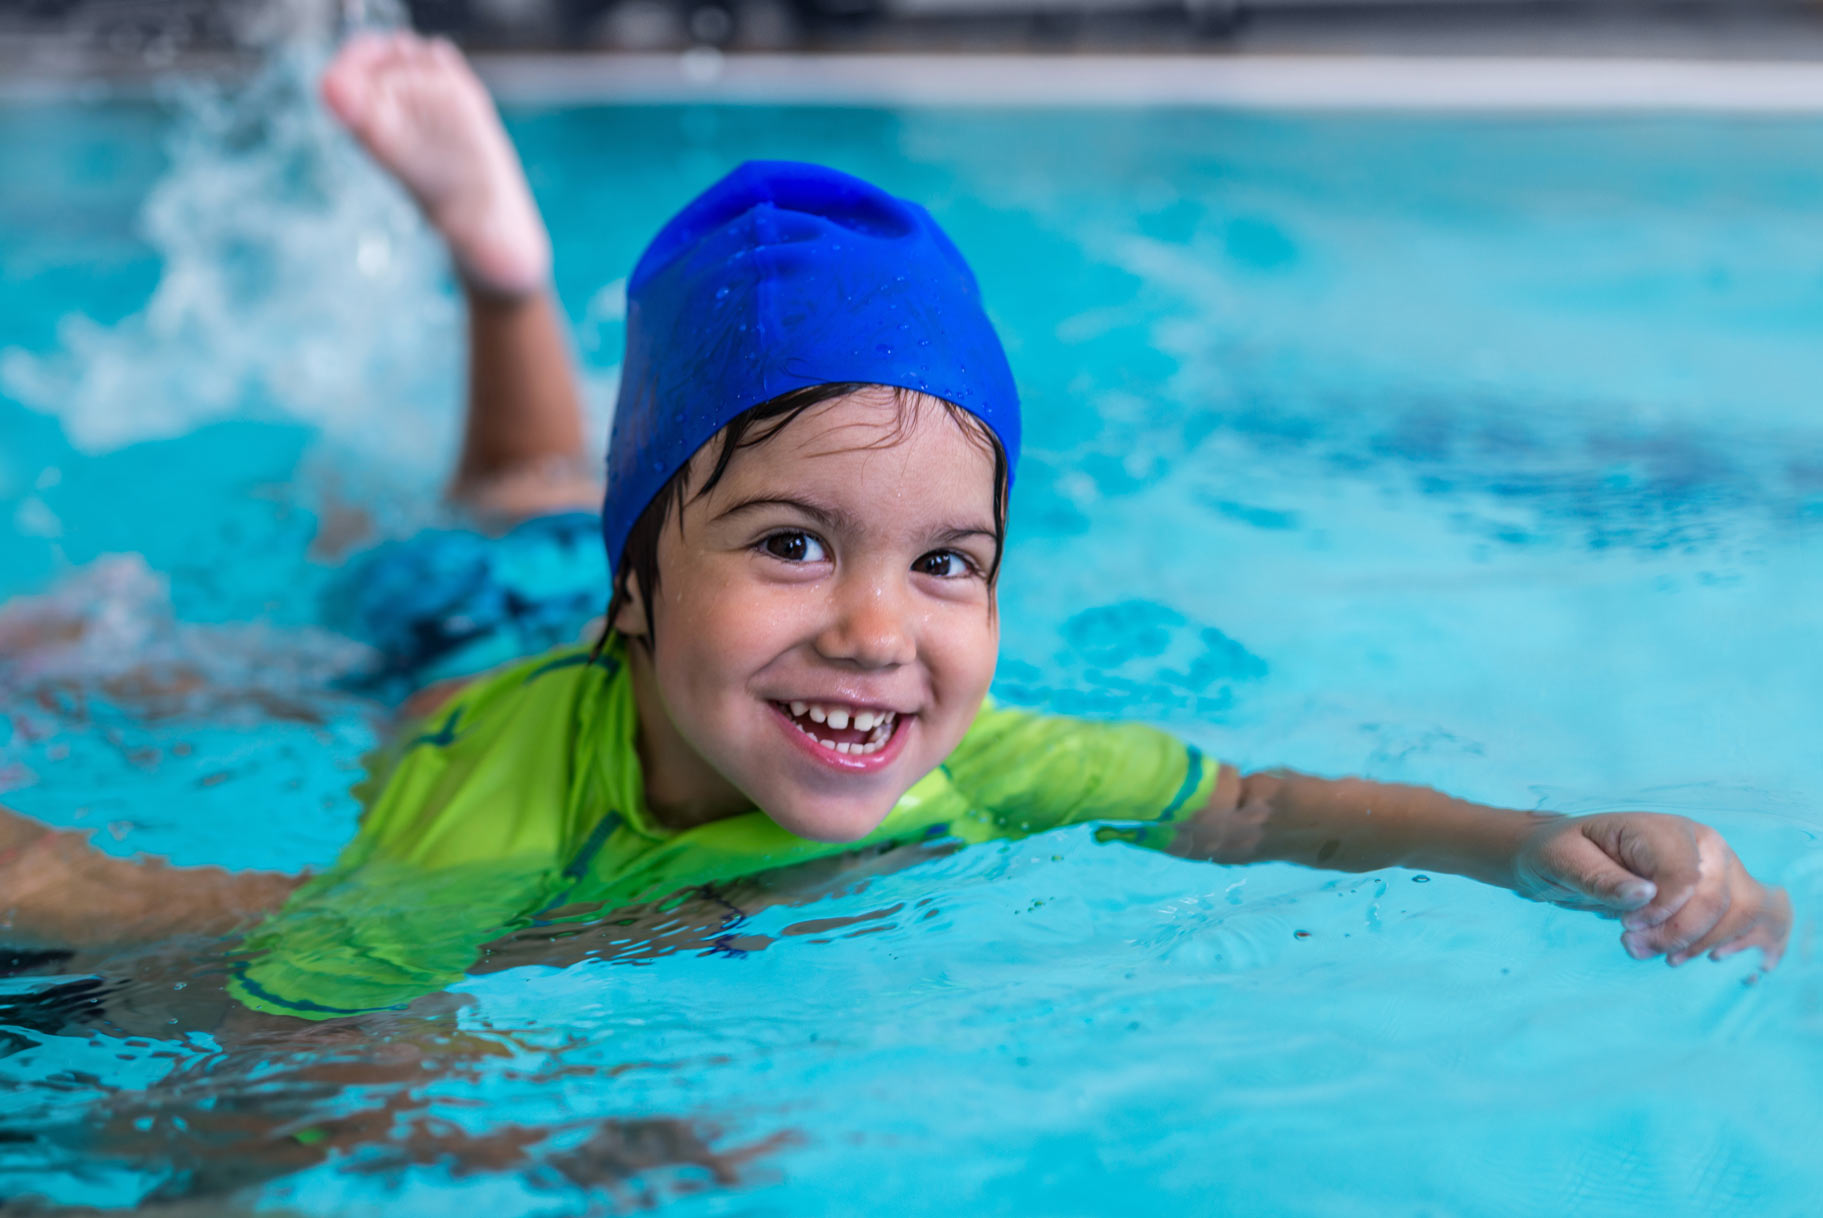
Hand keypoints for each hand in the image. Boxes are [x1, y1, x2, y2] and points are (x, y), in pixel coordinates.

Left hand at [1513, 812, 1791, 968]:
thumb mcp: (1563, 862)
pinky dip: (1725, 942)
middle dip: (1678, 933)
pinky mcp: (1719, 889)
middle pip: (1719, 899)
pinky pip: (1744, 919)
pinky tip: (1687, 956)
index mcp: (1660, 829)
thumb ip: (1602, 879)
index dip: (1662, 912)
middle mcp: (1699, 843)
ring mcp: (1715, 866)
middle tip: (1633, 947)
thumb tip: (1645, 896)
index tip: (1625, 925)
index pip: (1687, 876)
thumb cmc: (1561, 853)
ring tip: (1651, 954)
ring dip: (1699, 944)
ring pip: (1740, 912)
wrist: (1565, 856)